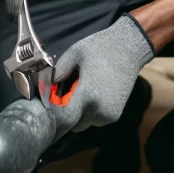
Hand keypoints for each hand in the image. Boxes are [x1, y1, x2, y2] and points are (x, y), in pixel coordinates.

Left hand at [50, 14, 155, 140]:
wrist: (129, 48)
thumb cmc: (101, 48)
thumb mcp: (74, 54)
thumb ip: (57, 73)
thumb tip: (44, 88)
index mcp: (87, 95)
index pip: (64, 119)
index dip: (55, 114)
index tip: (51, 102)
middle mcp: (98, 110)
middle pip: (73, 123)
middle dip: (67, 112)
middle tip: (68, 92)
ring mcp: (108, 115)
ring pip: (85, 122)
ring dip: (80, 112)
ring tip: (83, 90)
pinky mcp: (115, 115)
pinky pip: (96, 119)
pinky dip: (91, 111)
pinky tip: (94, 93)